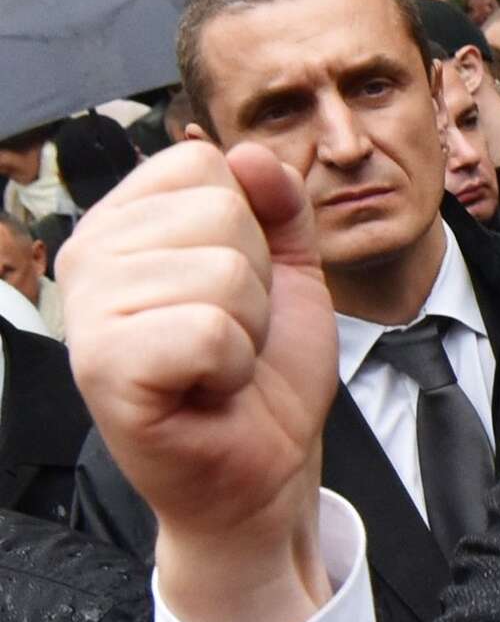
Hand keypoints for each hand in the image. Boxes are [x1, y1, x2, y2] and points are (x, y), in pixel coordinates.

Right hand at [62, 139, 336, 621]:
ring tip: (220, 364)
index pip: (203, 163)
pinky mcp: (103, 367)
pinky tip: (208, 388)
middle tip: (231, 337)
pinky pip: (206, 328)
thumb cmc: (263, 374)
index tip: (236, 290)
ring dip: (246, 328)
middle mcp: (90, 257)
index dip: (253, 230)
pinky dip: (231, 365)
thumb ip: (277, 205)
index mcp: (126, 224)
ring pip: (220, 269)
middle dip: (256, 283)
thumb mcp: (289, 272)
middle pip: (218, 211)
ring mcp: (88, 312)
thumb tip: (249, 154)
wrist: (265, 467)